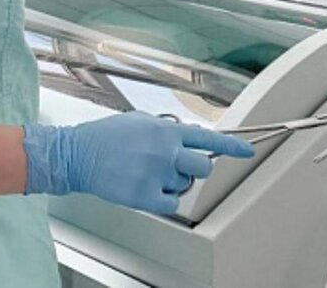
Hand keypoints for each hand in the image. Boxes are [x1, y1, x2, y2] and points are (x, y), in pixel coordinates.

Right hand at [22, 112, 254, 214]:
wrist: (78, 154)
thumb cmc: (106, 136)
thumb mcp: (140, 121)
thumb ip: (167, 129)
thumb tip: (188, 135)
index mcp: (166, 130)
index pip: (209, 138)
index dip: (233, 145)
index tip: (248, 151)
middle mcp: (166, 151)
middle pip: (203, 167)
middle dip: (195, 168)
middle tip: (176, 166)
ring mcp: (157, 174)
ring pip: (184, 185)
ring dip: (172, 182)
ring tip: (148, 173)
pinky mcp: (146, 196)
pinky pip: (171, 203)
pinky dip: (163, 199)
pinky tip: (146, 187)